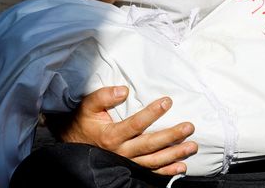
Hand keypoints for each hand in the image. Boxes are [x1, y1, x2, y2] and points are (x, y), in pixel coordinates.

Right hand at [50, 86, 197, 175]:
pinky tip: (181, 167)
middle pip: (150, 144)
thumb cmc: (82, 122)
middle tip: (189, 127)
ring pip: (154, 161)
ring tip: (192, 146)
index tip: (168, 101)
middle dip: (171, 136)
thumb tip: (124, 90)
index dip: (152, 113)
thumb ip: (103, 96)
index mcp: (111, 135)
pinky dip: (167, 172)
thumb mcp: (87, 106)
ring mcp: (126, 162)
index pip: (136, 124)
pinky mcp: (129, 168)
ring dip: (174, 154)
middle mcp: (120, 152)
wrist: (72, 144)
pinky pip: (150, 172)